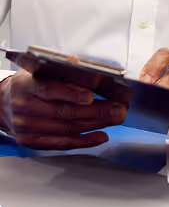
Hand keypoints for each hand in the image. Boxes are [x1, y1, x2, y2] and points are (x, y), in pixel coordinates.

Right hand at [0, 70, 127, 150]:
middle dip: (97, 110)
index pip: (49, 89)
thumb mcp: (39, 70)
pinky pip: (62, 143)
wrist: (1, 105)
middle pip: (64, 112)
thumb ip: (61, 69)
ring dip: (96, 124)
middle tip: (119, 107)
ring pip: (67, 128)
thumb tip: (79, 63)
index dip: (71, 93)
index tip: (92, 95)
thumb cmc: (27, 84)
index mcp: (27, 85)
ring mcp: (28, 127)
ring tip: (117, 117)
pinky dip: (84, 141)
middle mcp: (25, 107)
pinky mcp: (33, 142)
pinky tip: (101, 136)